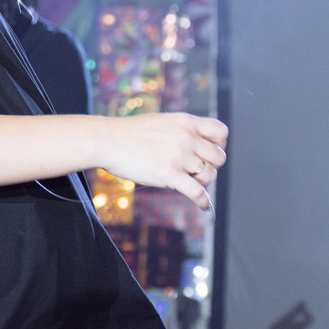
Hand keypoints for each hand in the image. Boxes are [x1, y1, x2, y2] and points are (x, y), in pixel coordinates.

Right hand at [102, 112, 226, 210]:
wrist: (107, 140)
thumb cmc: (129, 133)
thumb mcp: (162, 122)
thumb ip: (181, 131)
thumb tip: (194, 143)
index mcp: (186, 122)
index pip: (221, 132)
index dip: (220, 144)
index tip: (210, 151)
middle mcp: (187, 137)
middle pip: (218, 157)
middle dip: (211, 166)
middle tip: (197, 170)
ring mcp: (179, 156)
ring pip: (209, 176)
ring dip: (203, 182)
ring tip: (190, 183)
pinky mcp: (170, 175)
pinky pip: (197, 192)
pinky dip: (203, 202)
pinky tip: (203, 206)